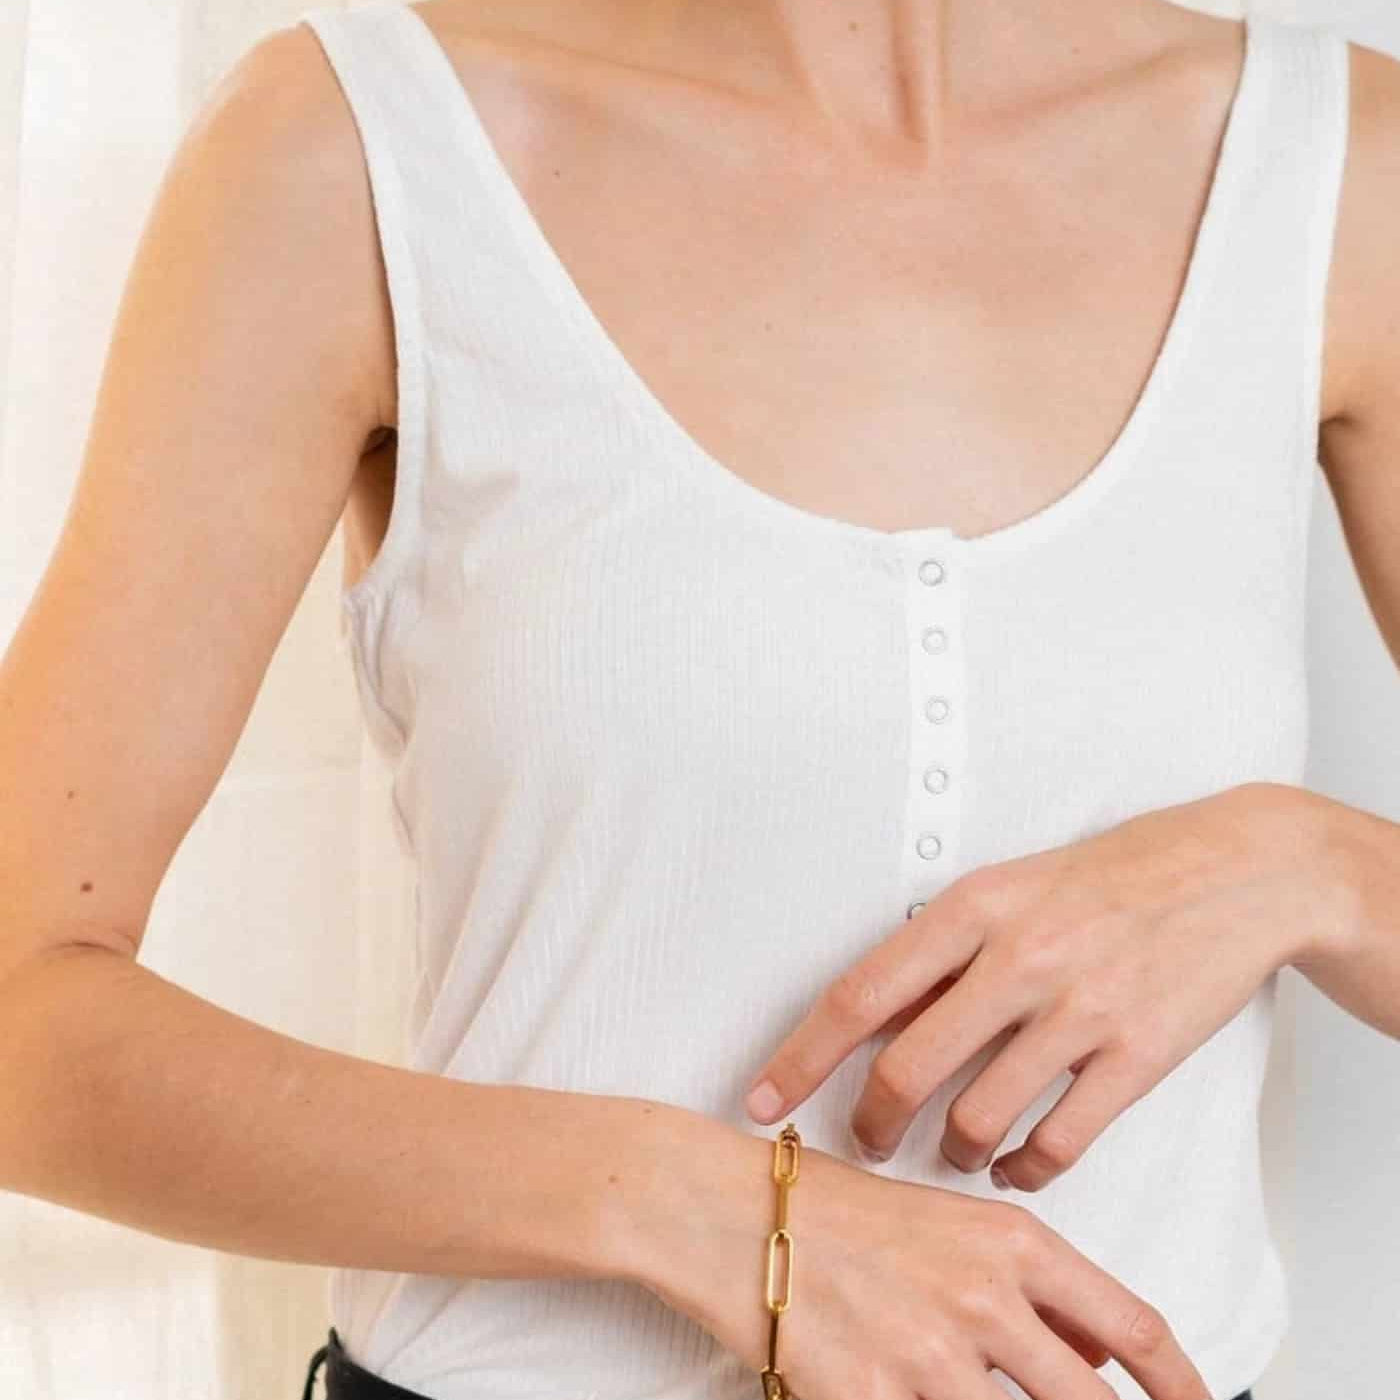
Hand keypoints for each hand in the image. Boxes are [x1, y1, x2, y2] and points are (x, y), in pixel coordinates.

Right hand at [641, 1126, 1208, 1399]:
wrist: (722, 1211)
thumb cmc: (823, 1207)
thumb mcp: (942, 1221)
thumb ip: (1025, 1286)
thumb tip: (1089, 1356)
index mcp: (1009, 1242)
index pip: (1134, 1327)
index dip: (1183, 1385)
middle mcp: (984, 1299)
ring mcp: (931, 1357)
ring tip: (970, 1394)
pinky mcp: (874, 1399)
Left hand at [744, 781, 1344, 1190]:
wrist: (1233, 870)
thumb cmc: (1107, 876)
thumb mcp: (1010, 886)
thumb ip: (942, 952)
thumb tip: (867, 1021)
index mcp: (974, 907)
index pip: (859, 996)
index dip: (800, 1058)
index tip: (763, 1100)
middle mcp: (1020, 957)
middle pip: (906, 1070)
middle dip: (868, 1123)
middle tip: (863, 1141)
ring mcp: (1081, 1009)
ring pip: (978, 1118)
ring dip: (950, 1151)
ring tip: (951, 1149)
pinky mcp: (1138, 1054)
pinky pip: (1058, 1142)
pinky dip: (1023, 1168)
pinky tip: (1014, 1164)